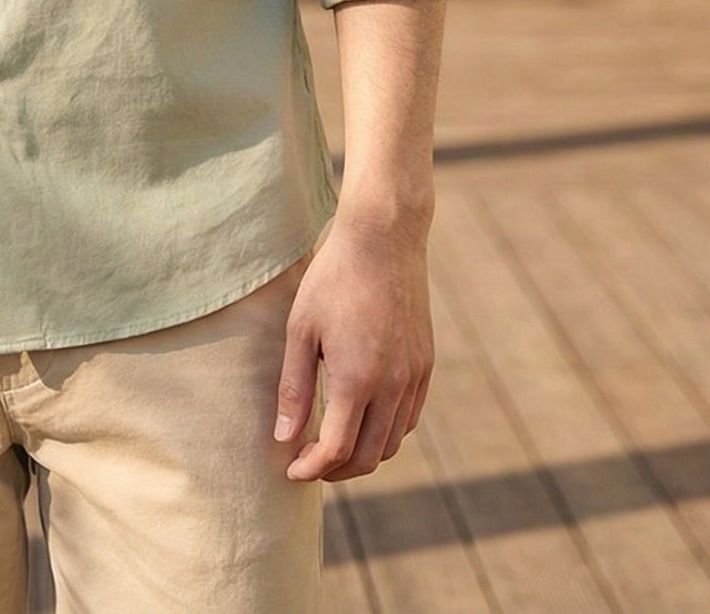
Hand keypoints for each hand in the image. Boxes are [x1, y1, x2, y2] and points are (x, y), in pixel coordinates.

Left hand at [273, 211, 434, 480]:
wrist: (384, 238)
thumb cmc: (334, 277)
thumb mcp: (301, 328)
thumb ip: (294, 387)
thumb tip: (284, 438)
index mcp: (357, 379)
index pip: (336, 450)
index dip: (311, 468)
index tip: (290, 471)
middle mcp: (392, 385)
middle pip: (367, 456)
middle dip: (336, 470)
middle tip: (308, 463)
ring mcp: (414, 376)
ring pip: (392, 442)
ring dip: (362, 454)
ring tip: (333, 444)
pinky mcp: (425, 364)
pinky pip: (409, 417)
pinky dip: (386, 432)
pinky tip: (363, 419)